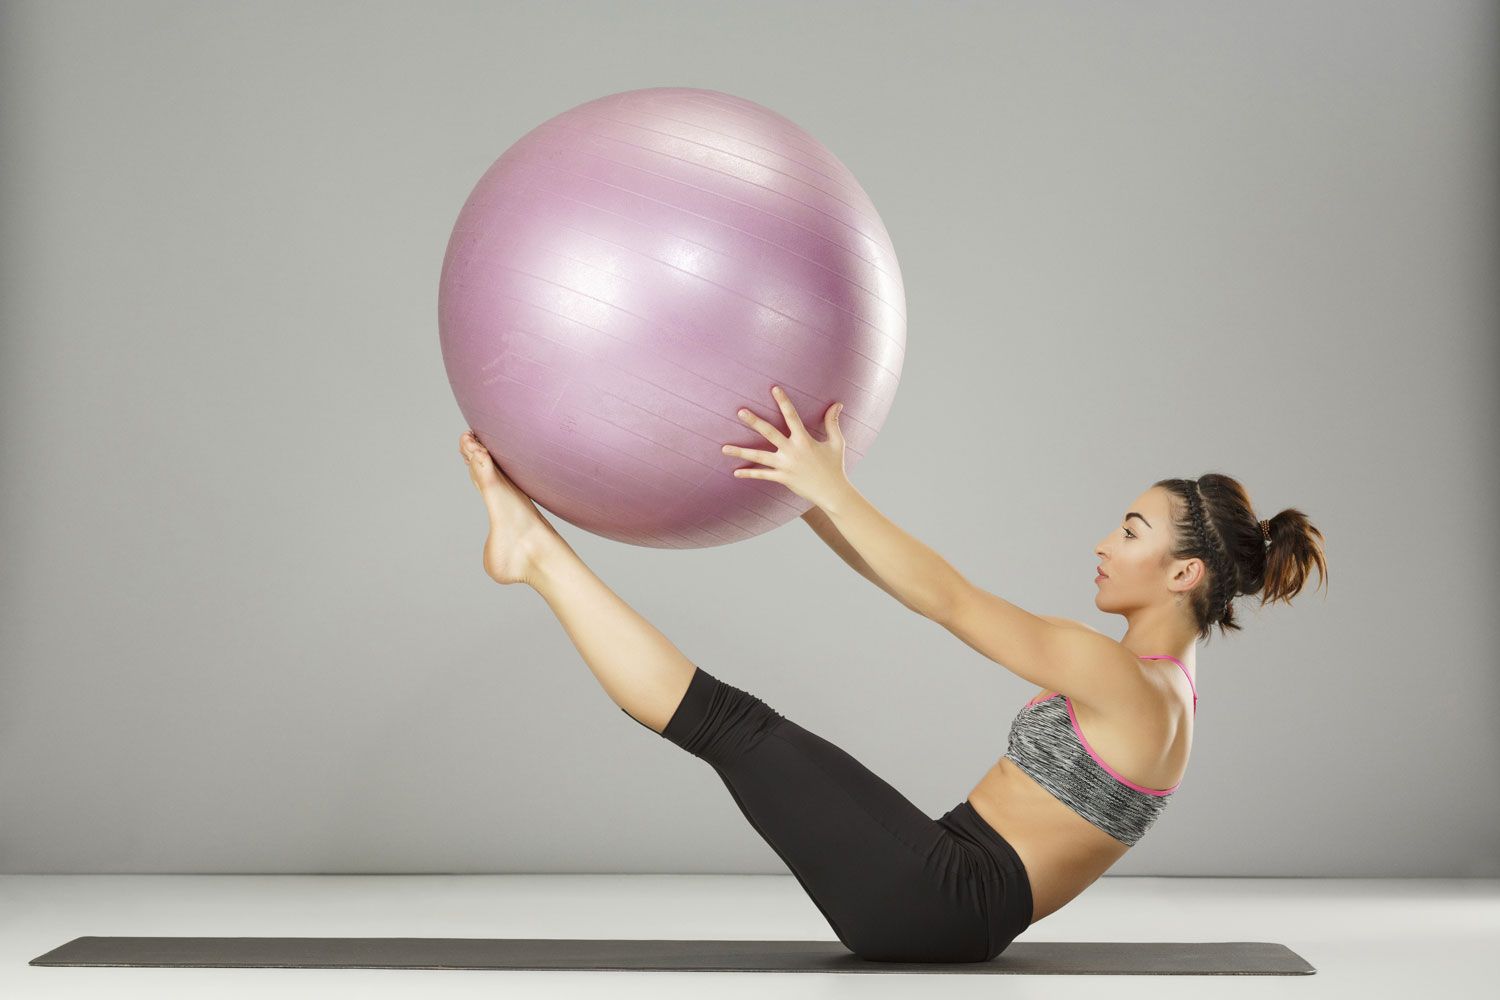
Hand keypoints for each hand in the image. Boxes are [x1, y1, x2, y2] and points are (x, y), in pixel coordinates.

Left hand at [722, 385, 850, 510]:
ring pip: (759, 456)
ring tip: (724, 448)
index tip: (774, 389)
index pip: (792, 416)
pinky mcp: (782, 478)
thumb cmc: (835, 466)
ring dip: (740, 452)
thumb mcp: (836, 442)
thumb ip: (832, 422)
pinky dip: (749, 474)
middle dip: (754, 422)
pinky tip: (736, 472)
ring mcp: (785, 465)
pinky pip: (762, 475)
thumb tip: (838, 403)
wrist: (832, 492)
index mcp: (804, 440)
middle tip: (740, 411)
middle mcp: (792, 451)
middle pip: (769, 433)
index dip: (783, 401)